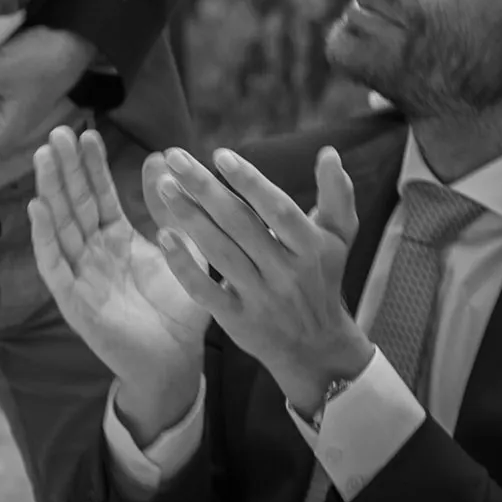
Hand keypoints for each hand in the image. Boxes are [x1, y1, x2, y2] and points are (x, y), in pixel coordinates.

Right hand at [28, 128, 206, 433]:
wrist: (177, 362)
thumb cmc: (180, 310)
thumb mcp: (184, 249)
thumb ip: (172, 209)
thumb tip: (161, 157)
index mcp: (116, 239)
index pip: (98, 194)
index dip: (91, 165)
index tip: (85, 132)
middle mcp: (92, 252)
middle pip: (74, 203)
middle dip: (64, 168)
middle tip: (57, 132)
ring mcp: (80, 275)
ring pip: (60, 225)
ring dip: (50, 191)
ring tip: (43, 156)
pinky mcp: (74, 300)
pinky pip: (55, 265)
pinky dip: (44, 237)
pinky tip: (37, 208)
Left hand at [145, 146, 374, 418]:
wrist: (318, 349)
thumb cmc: (322, 278)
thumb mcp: (337, 238)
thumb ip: (336, 195)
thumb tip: (329, 152)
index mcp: (310, 248)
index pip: (277, 210)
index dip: (250, 182)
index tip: (220, 154)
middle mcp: (286, 272)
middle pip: (241, 225)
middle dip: (206, 188)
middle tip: (175, 156)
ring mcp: (260, 297)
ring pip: (221, 253)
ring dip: (190, 218)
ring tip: (164, 185)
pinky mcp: (238, 320)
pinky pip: (206, 292)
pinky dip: (184, 266)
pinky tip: (164, 237)